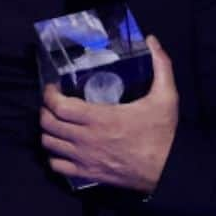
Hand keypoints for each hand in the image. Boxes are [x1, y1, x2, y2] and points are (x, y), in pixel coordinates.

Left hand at [40, 35, 177, 192]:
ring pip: (49, 144)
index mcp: (100, 118)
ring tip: (55, 122)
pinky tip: (62, 147)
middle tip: (53, 103)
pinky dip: (54, 156)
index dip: (49, 95)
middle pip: (48, 124)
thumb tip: (152, 40)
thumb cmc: (164, 135)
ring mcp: (85, 159)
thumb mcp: (166, 96)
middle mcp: (86, 139)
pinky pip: (57, 167)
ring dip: (48, 131)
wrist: (169, 171)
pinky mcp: (88, 175)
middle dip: (45, 110)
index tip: (53, 87)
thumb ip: (161, 65)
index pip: (59, 106)